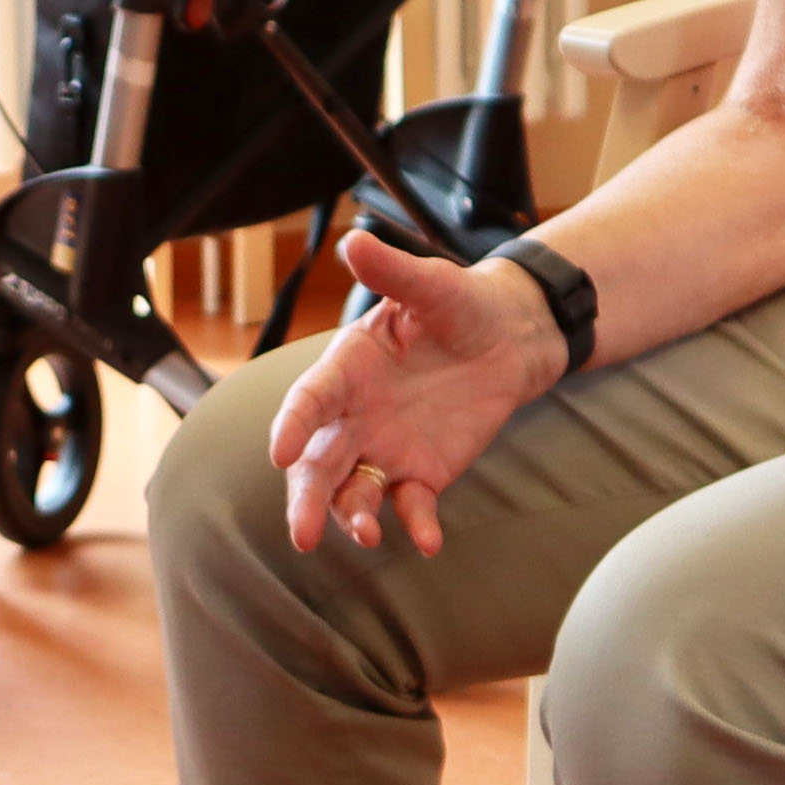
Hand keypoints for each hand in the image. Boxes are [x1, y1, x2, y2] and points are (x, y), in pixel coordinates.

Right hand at [269, 234, 565, 558]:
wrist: (506, 339)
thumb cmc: (458, 304)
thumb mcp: (430, 284)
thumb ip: (393, 271)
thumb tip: (354, 241)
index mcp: (345, 369)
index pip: (309, 402)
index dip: (292, 427)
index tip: (278, 455)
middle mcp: (352, 417)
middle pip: (318, 464)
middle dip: (306, 498)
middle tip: (302, 536)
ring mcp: (383, 450)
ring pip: (353, 492)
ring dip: (351, 516)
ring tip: (365, 535)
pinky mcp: (420, 475)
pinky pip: (411, 506)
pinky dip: (415, 525)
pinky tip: (427, 542)